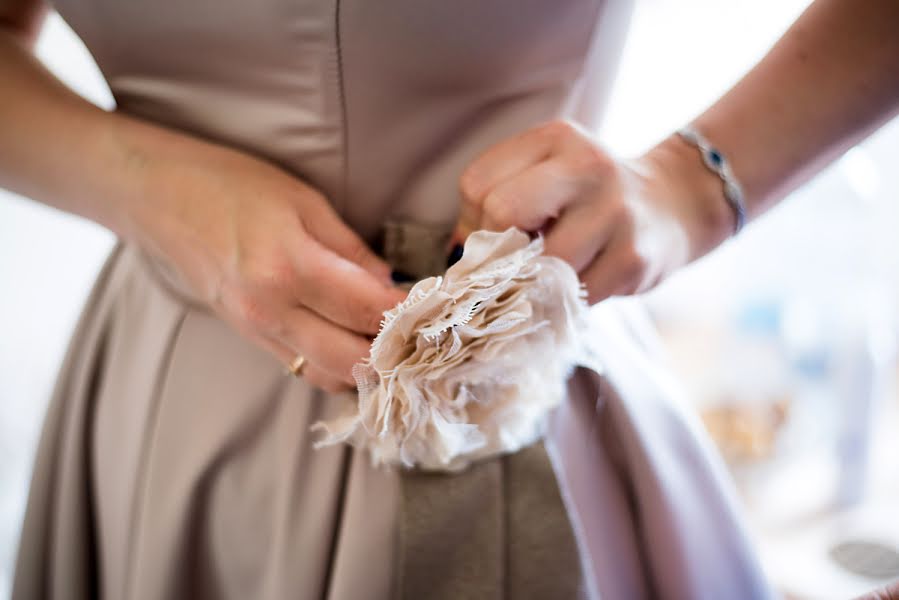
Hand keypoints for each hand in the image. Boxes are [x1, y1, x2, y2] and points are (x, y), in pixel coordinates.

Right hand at [131, 145, 406, 391]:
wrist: (157, 197)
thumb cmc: (231, 185)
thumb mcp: (303, 201)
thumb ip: (351, 250)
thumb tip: (390, 285)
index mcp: (289, 267)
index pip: (370, 311)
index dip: (412, 314)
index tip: (440, 306)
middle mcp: (271, 310)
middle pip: (354, 360)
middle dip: (397, 353)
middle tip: (425, 331)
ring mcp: (256, 330)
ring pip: (330, 375)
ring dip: (368, 367)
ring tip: (395, 341)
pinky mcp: (249, 337)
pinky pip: (302, 368)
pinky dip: (337, 366)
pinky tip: (357, 345)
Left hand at [456, 120, 733, 303]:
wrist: (675, 205)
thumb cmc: (590, 198)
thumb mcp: (547, 174)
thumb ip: (499, 200)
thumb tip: (456, 257)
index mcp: (556, 138)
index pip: (478, 184)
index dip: (472, 224)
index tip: (490, 241)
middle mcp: (587, 166)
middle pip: (503, 212)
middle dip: (495, 250)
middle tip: (508, 266)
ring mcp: (615, 212)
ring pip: (536, 262)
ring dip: (527, 284)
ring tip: (541, 279)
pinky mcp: (632, 259)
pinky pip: (569, 295)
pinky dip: (559, 302)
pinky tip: (571, 289)